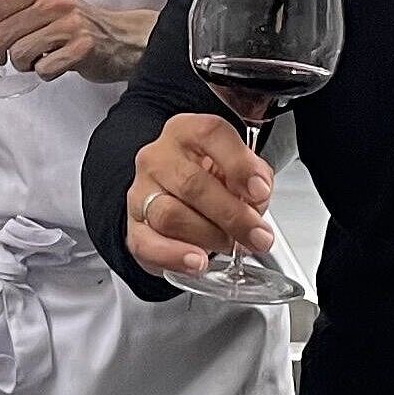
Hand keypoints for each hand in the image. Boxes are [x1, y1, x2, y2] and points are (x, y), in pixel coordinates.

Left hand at [0, 0, 150, 83]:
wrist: (121, 39)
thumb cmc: (77, 25)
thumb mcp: (39, 11)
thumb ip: (4, 15)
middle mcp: (55, 1)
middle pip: (3, 32)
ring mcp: (70, 23)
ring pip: (20, 53)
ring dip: (22, 65)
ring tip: (34, 61)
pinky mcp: (82, 47)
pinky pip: (44, 69)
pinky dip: (43, 73)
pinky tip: (53, 65)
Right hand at [125, 113, 273, 277]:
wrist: (183, 197)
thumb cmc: (214, 179)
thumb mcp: (241, 168)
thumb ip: (254, 178)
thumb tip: (255, 200)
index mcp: (187, 132)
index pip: (210, 135)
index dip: (239, 164)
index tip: (259, 191)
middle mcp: (159, 158)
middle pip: (192, 184)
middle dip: (232, 215)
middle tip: (257, 235)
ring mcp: (141, 192)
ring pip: (170, 216)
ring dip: (209, 237)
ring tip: (231, 245)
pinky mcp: (134, 227)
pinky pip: (147, 245)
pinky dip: (175, 256)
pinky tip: (197, 262)